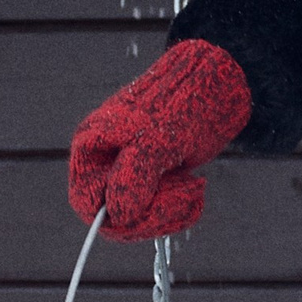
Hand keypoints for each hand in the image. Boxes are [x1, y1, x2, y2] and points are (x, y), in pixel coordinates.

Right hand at [67, 39, 252, 241]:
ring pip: (141, 217)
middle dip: (151, 214)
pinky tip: (195, 189)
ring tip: (193, 186)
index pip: (87, 201)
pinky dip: (181, 207)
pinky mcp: (155, 179)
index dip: (114, 216)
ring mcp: (132, 172)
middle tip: (183, 194)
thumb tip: (119, 215)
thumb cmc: (181, 101)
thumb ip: (132, 178)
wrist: (214, 84)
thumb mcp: (156, 140)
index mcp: (93, 147)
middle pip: (115, 216)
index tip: (144, 213)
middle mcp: (108, 163)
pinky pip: (162, 211)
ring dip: (170, 211)